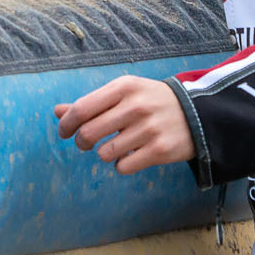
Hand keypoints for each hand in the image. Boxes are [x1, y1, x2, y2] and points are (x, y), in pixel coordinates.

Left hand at [55, 76, 195, 175]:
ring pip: (104, 153)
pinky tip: (132, 155)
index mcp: (124, 87)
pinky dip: (122, 164)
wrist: (197, 113)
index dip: (67, 124)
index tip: (64, 132)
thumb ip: (91, 103)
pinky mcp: (160, 150)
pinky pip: (123, 166)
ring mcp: (149, 128)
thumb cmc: (151, 102)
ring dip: (105, 153)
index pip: (81, 108)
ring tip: (117, 146)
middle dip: (81, 142)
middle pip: (88, 133)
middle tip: (86, 143)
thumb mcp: (124, 94)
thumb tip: (57, 112)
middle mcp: (136, 106)